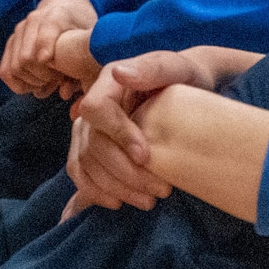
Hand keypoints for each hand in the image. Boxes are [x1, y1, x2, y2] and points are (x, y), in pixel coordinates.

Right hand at [0, 0, 99, 97]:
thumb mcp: (90, 44)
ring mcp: (19, 32)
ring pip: (14, 68)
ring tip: (48, 82)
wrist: (68, 10)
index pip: (47, 29)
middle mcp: (33, 20)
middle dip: (43, 76)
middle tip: (58, 79)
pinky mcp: (11, 44)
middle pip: (26, 58)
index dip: (45, 46)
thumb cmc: (82, 32)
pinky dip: (19, 85)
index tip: (48, 61)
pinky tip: (35, 85)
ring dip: (32, 82)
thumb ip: (83, 67)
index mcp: (58, 15)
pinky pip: (5, 71)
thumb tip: (64, 94)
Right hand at [65, 51, 219, 210]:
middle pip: (92, 143)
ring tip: (149, 200)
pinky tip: (119, 202)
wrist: (189, 88)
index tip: (145, 156)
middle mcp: (93, 105)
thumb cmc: (186, 76)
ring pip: (86, 162)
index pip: (96, 109)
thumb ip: (152, 68)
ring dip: (115, 188)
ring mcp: (88, 128)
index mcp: (109, 82)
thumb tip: (120, 73)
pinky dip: (95, 191)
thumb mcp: (177, 67)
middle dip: (125, 172)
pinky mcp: (90, 148)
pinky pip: (79, 172)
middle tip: (161, 189)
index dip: (117, 134)